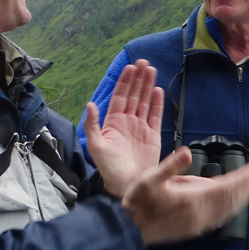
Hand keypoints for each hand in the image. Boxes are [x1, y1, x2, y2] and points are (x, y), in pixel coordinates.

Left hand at [84, 60, 162, 197]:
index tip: (130, 68)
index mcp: (113, 123)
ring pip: (144, 102)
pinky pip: (155, 116)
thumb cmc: (109, 169)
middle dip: (138, 79)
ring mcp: (141, 128)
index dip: (124, 82)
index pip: (120, 97)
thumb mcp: (96, 146)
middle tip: (143, 63)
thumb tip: (90, 104)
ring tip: (151, 70)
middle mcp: (127, 122)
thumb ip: (92, 125)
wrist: (126, 186)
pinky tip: (158, 91)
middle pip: (133, 95)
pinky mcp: (152, 136)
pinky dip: (157, 104)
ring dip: (148, 86)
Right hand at [121, 147, 248, 244]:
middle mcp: (199, 214)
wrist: (130, 230)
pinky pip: (219, 218)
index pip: (224, 186)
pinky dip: (231, 209)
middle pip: (231, 199)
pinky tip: (234, 206)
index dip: (241, 178)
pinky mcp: (194, 229)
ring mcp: (198, 224)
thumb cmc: (137, 202)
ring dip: (243, 199)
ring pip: (227, 210)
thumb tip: (187, 153)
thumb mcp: (149, 178)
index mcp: (191, 199)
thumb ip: (170, 166)